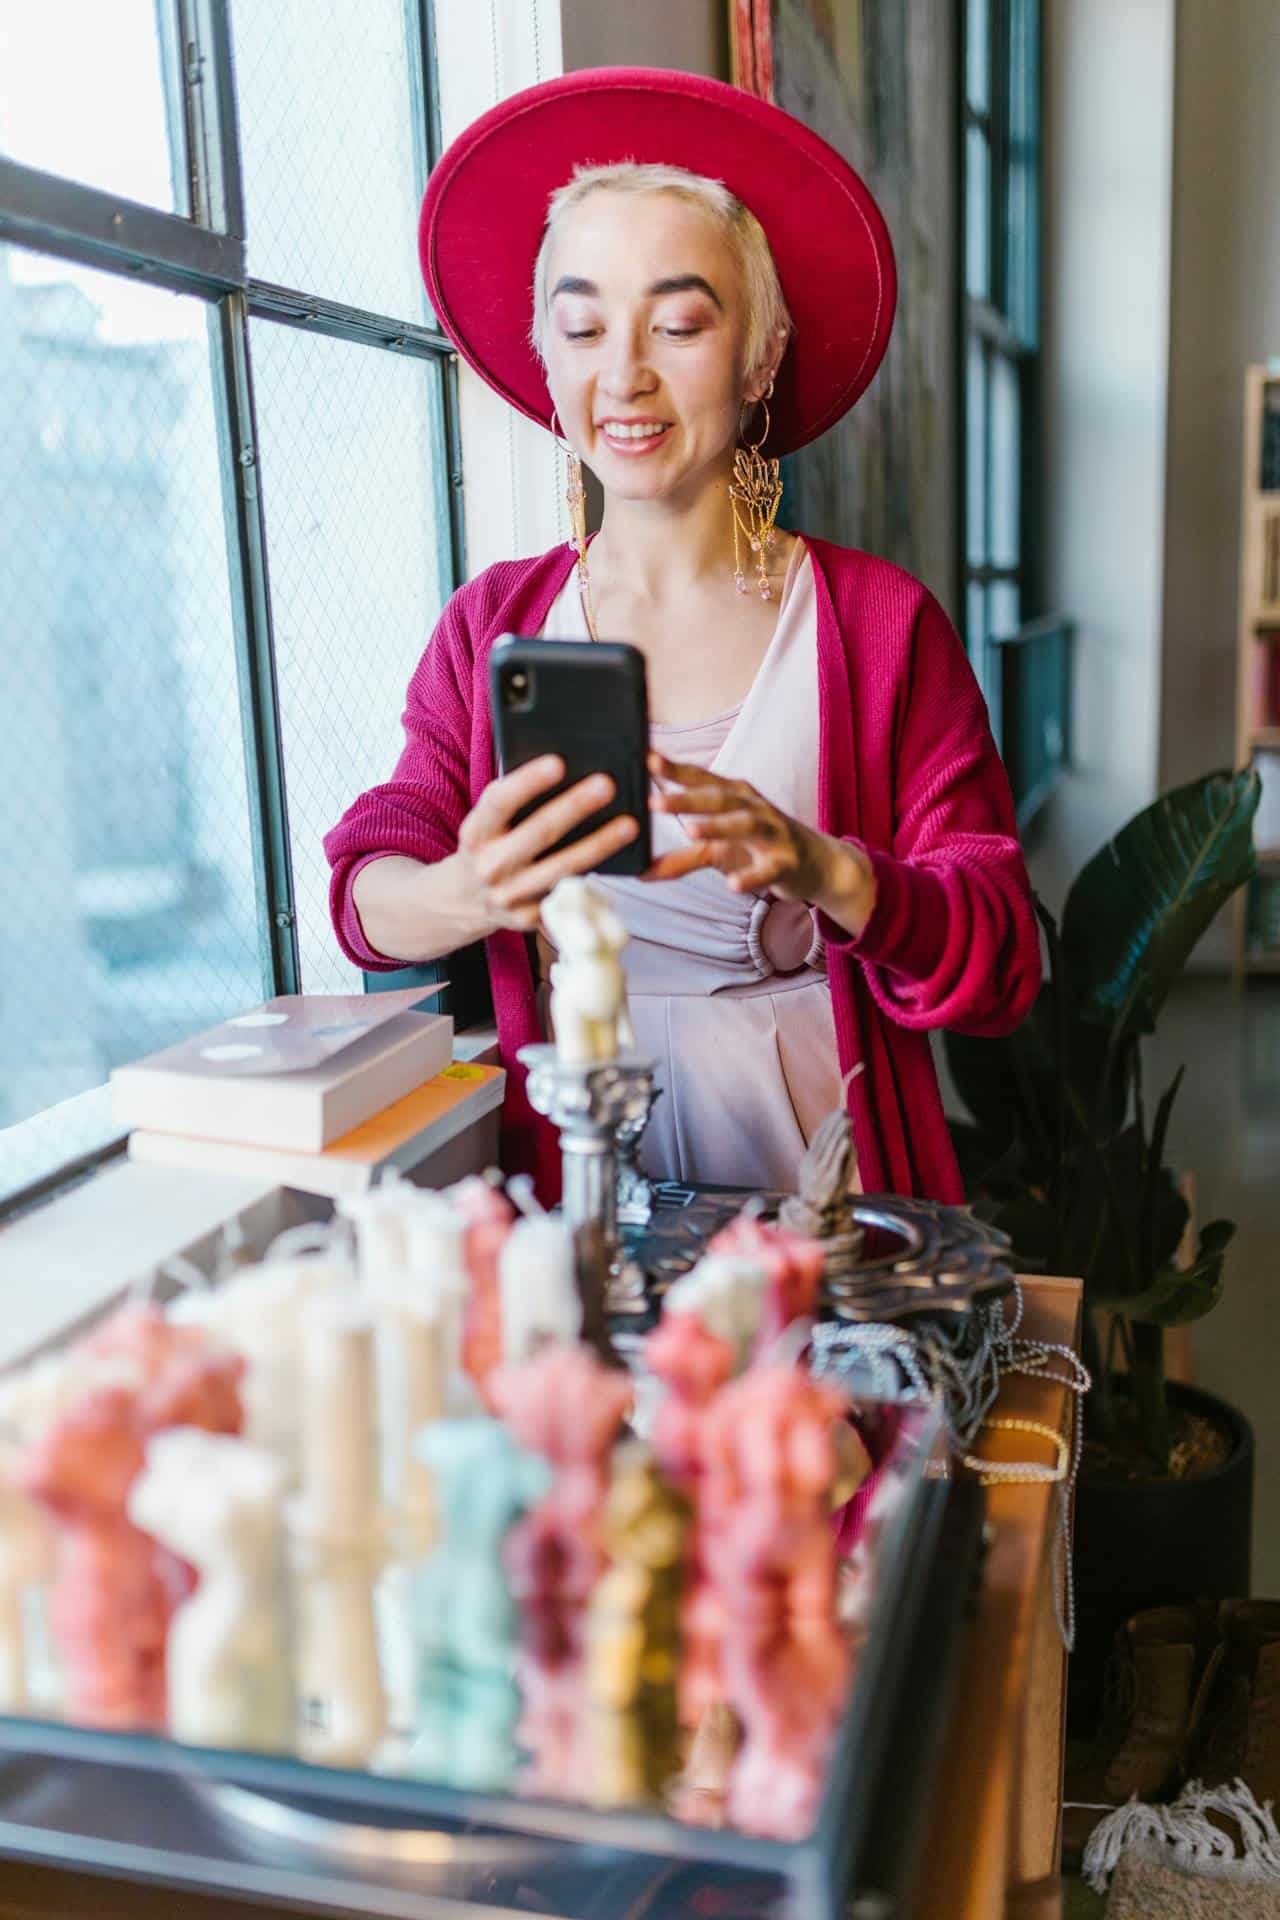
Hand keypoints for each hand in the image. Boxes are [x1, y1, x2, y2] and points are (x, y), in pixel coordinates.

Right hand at [456, 756, 638, 932]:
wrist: (468, 900)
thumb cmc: (489, 847)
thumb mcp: (485, 824)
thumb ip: (512, 802)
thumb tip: (562, 770)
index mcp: (475, 834)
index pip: (499, 802)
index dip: (528, 782)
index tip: (558, 762)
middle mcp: (489, 866)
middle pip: (538, 833)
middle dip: (574, 807)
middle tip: (607, 785)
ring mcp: (510, 896)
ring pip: (562, 867)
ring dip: (599, 845)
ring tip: (629, 825)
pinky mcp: (530, 918)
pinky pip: (569, 893)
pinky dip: (596, 874)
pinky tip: (620, 857)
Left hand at [644, 752, 874, 935]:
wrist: (819, 864)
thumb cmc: (761, 849)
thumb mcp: (719, 852)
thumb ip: (681, 859)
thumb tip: (640, 872)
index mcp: (735, 797)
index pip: (701, 779)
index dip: (675, 770)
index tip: (647, 759)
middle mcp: (753, 809)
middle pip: (718, 799)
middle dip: (687, 798)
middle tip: (654, 802)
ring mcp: (773, 834)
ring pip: (744, 826)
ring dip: (717, 827)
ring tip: (689, 831)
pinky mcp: (786, 864)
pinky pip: (768, 870)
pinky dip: (751, 876)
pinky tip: (733, 885)